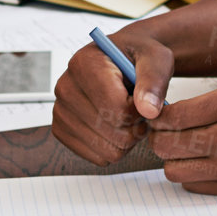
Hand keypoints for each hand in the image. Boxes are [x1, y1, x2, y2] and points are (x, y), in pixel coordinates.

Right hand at [50, 31, 176, 164]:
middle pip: (111, 132)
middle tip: (139, 108)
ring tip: (129, 115)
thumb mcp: (155, 57)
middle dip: (135, 126)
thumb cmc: (138, 57)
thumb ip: (154, 80)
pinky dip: (114, 147)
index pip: (116, 108)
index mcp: (84, 64)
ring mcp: (60, 111)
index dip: (140, 110)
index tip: (143, 97)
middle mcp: (66, 87)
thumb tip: (148, 111)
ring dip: (127, 138)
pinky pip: (98, 157)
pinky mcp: (62, 131)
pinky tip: (116, 125)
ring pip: (106, 150)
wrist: (122, 61)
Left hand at [148, 84, 216, 204]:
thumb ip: (216, 102)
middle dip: (160, 138)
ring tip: (187, 150)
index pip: (174, 115)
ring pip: (175, 172)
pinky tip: (206, 165)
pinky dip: (193, 177)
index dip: (159, 116)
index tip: (160, 115)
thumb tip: (174, 112)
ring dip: (174, 161)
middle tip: (166, 133)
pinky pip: (196, 188)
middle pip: (167, 146)